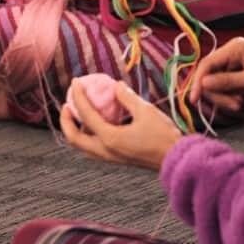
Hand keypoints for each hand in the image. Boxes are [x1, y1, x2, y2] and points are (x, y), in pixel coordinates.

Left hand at [60, 80, 181, 170]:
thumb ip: (127, 97)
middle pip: (73, 138)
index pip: (85, 115)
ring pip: (82, 146)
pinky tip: (96, 123)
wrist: (177, 160)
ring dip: (75, 129)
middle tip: (67, 105)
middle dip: (65, 120)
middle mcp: (105, 150)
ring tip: (77, 113)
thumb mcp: (146, 111)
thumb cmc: (164, 136)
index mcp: (109, 138)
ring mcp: (110, 157)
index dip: (77, 96)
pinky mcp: (117, 159)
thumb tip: (116, 86)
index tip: (75, 83)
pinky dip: (87, 135)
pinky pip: (93, 148)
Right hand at [188, 37, 243, 112]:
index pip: (207, 63)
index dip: (198, 81)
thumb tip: (203, 82)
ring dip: (225, 98)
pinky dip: (231, 98)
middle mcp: (231, 54)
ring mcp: (234, 65)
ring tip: (243, 105)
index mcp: (235, 48)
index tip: (194, 99)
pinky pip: (224, 88)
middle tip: (235, 106)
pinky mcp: (237, 76)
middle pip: (209, 76)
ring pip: (215, 84)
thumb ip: (227, 81)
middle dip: (219, 93)